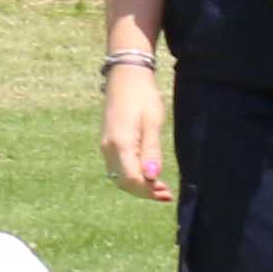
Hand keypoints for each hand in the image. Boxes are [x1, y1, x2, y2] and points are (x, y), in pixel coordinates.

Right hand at [99, 60, 170, 203]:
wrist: (125, 77)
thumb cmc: (142, 97)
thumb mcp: (152, 123)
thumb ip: (151, 151)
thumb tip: (152, 176)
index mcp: (120, 144)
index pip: (131, 179)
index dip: (148, 190)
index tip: (166, 191)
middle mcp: (108, 149)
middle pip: (124, 182)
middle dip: (144, 192)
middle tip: (166, 194)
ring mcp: (106, 146)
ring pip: (120, 177)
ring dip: (139, 186)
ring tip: (160, 189)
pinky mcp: (109, 143)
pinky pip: (119, 168)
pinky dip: (132, 176)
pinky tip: (147, 175)